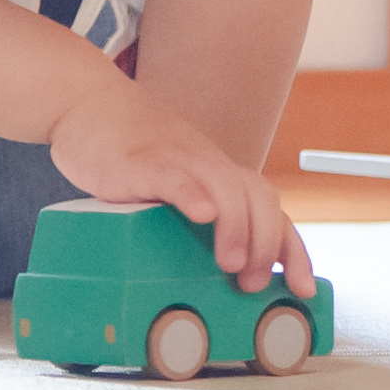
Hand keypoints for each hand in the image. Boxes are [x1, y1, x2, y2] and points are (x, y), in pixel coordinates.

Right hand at [51, 68, 320, 296]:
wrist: (87, 103)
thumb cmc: (128, 153)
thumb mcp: (169, 184)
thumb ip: (188, 218)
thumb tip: (205, 275)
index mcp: (218, 176)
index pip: (271, 210)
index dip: (292, 249)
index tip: (303, 287)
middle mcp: (207, 166)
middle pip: (258, 197)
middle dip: (266, 244)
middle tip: (252, 282)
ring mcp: (177, 161)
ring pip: (225, 187)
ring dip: (236, 228)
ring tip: (229, 264)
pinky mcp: (141, 163)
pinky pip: (174, 177)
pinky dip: (192, 195)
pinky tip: (200, 214)